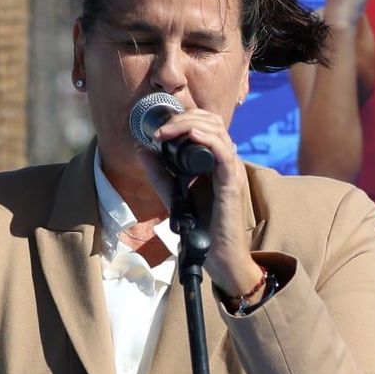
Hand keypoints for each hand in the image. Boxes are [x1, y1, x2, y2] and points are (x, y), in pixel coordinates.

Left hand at [141, 106, 266, 300]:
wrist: (218, 256)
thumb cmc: (202, 228)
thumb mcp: (174, 195)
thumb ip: (159, 173)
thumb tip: (142, 150)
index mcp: (215, 161)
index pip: (206, 125)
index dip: (184, 119)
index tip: (158, 130)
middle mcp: (226, 162)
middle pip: (213, 122)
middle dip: (185, 117)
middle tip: (161, 129)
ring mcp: (232, 171)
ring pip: (218, 131)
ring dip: (190, 124)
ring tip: (168, 131)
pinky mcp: (232, 183)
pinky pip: (224, 152)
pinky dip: (207, 139)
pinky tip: (191, 136)